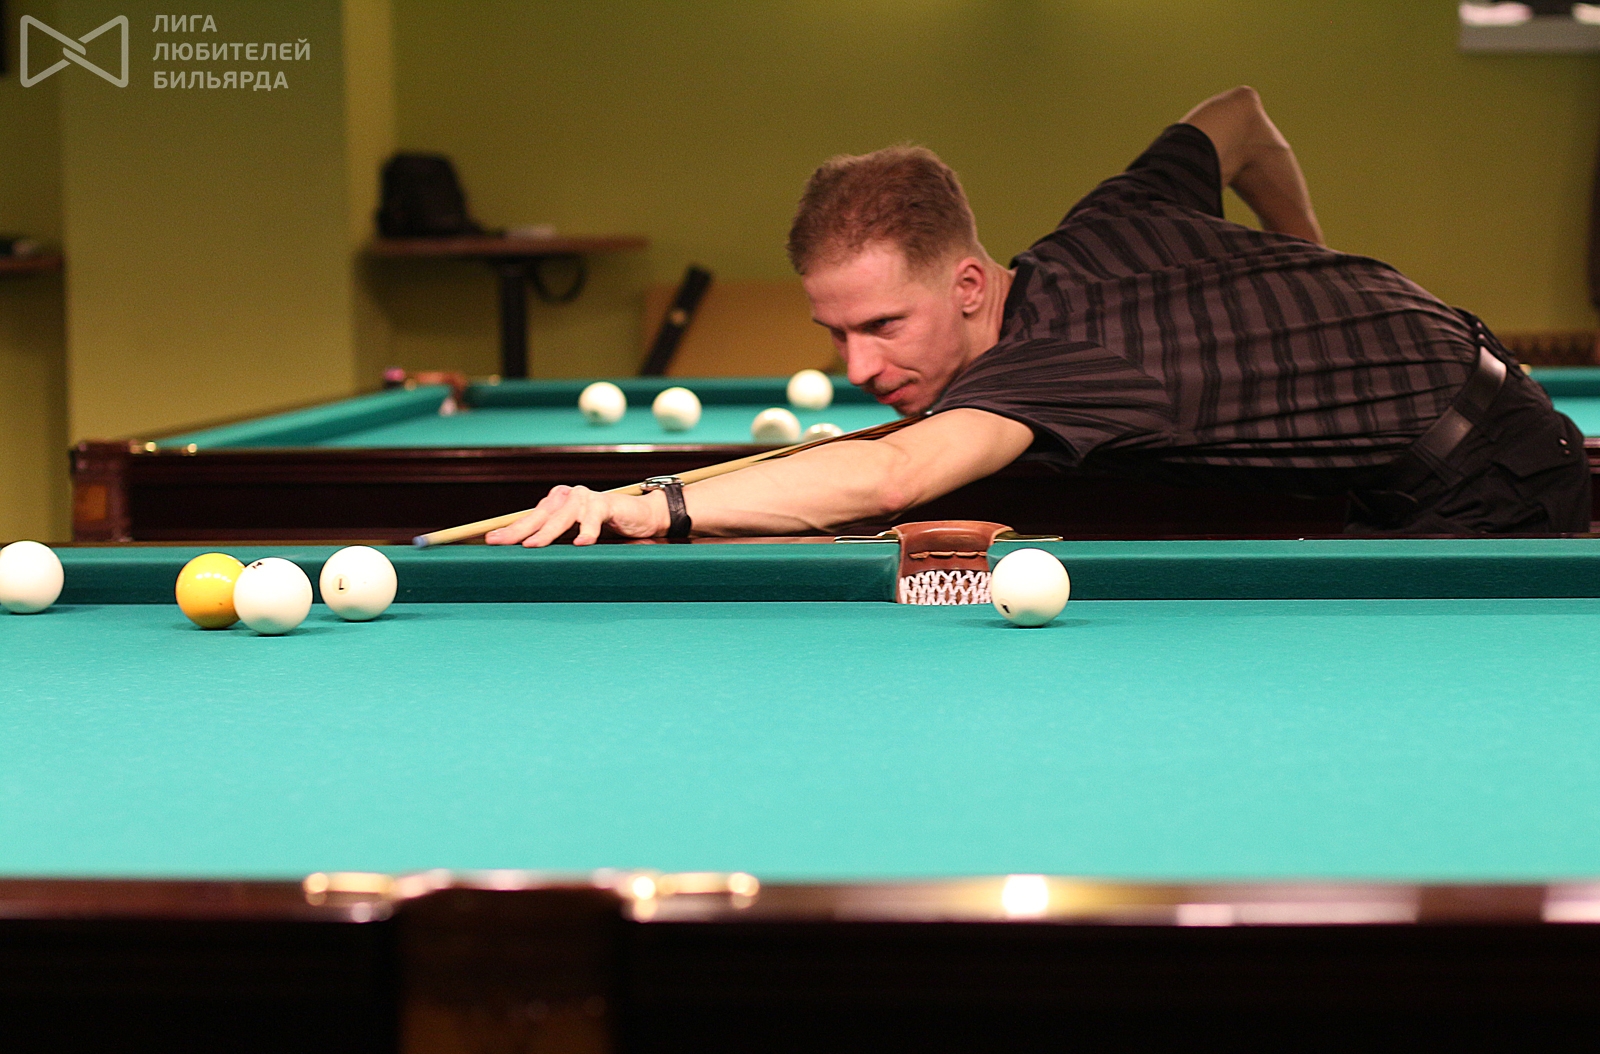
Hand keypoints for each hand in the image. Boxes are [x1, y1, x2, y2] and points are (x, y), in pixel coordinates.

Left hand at [485, 486, 666, 546]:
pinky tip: (581, 543)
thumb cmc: (602, 526)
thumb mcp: (574, 533)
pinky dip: (587, 532)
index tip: (491, 541)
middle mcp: (566, 497)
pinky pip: (593, 519)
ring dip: (547, 533)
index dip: (511, 530)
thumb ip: (554, 538)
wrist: (638, 516)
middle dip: (518, 531)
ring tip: (532, 546)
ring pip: (561, 518)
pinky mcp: (605, 503)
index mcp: (555, 503)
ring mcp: (585, 498)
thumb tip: (526, 555)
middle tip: (501, 543)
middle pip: (539, 517)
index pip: (529, 518)